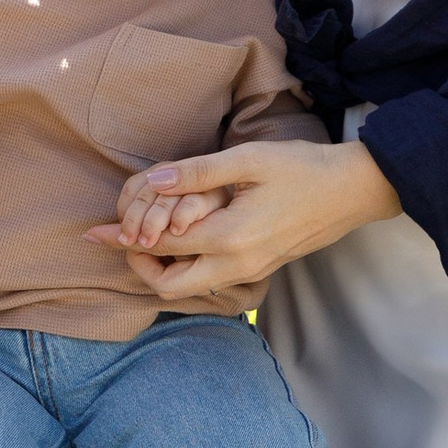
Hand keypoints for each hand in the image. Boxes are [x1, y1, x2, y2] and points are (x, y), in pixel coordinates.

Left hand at [85, 136, 398, 303]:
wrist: (353, 190)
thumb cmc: (302, 168)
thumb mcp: (248, 160)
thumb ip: (195, 174)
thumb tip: (150, 182)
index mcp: (230, 237)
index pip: (160, 246)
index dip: (122, 237)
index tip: (94, 230)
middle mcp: (237, 264)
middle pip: (168, 285)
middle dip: (138, 264)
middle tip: (123, 237)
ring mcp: (250, 272)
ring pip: (189, 287)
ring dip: (163, 267)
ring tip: (148, 236)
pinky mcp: (260, 269)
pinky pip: (209, 280)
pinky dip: (186, 267)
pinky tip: (181, 239)